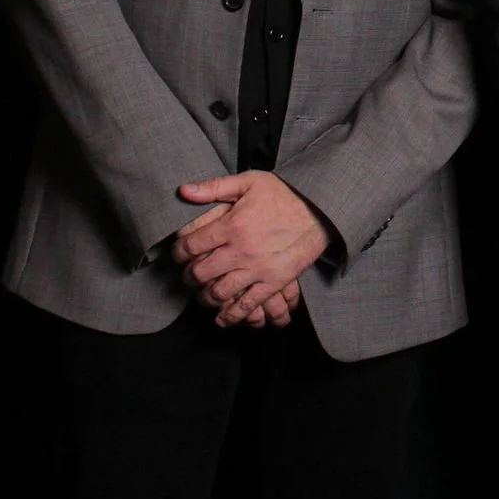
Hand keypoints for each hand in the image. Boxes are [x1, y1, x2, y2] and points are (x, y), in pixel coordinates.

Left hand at [172, 172, 330, 327]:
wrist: (321, 209)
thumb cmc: (284, 193)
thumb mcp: (250, 181)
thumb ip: (214, 187)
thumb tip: (183, 191)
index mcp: (232, 225)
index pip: (191, 245)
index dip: (178, 252)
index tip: (178, 254)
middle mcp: (242, 250)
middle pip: (200, 273)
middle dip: (189, 277)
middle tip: (189, 275)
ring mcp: (258, 268)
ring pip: (220, 293)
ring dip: (206, 297)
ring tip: (204, 294)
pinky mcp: (274, 281)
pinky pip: (248, 305)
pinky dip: (232, 315)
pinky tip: (223, 317)